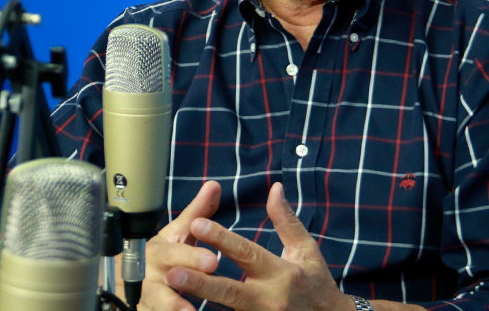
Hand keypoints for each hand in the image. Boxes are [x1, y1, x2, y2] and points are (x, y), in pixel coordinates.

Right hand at [128, 180, 221, 310]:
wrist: (120, 275)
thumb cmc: (159, 253)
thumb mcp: (177, 233)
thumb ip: (197, 213)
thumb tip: (214, 185)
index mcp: (160, 252)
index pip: (175, 253)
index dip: (192, 258)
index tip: (213, 262)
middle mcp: (148, 275)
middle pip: (161, 286)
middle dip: (176, 293)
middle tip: (194, 303)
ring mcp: (141, 296)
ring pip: (153, 305)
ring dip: (168, 309)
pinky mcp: (139, 309)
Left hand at [165, 182, 353, 310]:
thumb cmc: (316, 281)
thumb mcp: (305, 248)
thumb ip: (286, 220)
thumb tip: (274, 188)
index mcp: (282, 272)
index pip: (247, 253)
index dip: (222, 239)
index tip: (197, 224)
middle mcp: (270, 299)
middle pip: (230, 290)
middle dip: (200, 282)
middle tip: (173, 273)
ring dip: (200, 304)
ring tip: (172, 295)